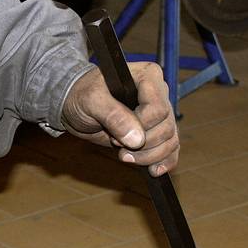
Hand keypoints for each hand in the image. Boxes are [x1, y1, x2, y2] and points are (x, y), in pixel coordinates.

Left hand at [60, 62, 179, 175]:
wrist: (77, 106)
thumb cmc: (82, 95)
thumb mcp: (91, 100)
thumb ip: (113, 115)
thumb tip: (137, 139)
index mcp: (148, 76)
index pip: (158, 108)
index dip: (141, 126)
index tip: (117, 135)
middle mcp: (159, 94)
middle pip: (166, 128)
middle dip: (143, 145)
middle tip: (117, 146)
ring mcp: (159, 114)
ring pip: (170, 141)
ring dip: (149, 156)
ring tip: (124, 156)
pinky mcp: (156, 132)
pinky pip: (171, 149)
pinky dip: (164, 162)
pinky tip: (153, 171)